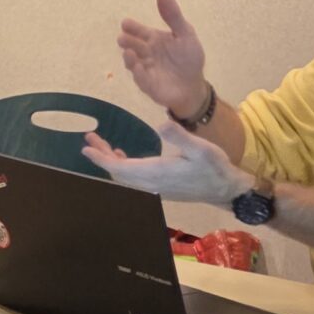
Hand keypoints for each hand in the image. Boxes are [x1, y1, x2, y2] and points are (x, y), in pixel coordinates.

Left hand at [83, 120, 249, 206]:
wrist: (226, 190)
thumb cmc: (215, 168)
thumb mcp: (202, 148)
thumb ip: (181, 136)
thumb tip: (162, 124)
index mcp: (157, 173)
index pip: (121, 168)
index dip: (102, 159)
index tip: (86, 149)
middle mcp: (151, 183)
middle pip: (118, 173)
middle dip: (102, 156)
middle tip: (90, 139)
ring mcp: (154, 187)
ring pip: (124, 176)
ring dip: (111, 161)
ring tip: (100, 144)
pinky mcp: (159, 187)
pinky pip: (133, 179)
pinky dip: (122, 166)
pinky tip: (122, 155)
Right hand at [116, 0, 209, 120]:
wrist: (193, 85)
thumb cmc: (188, 58)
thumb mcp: (185, 33)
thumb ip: (173, 15)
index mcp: (153, 39)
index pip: (139, 31)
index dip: (132, 27)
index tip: (125, 23)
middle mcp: (146, 53)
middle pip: (133, 46)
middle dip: (127, 42)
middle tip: (122, 38)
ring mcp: (144, 69)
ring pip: (133, 63)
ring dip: (129, 58)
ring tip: (128, 53)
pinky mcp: (147, 85)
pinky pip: (141, 79)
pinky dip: (138, 73)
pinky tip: (138, 68)